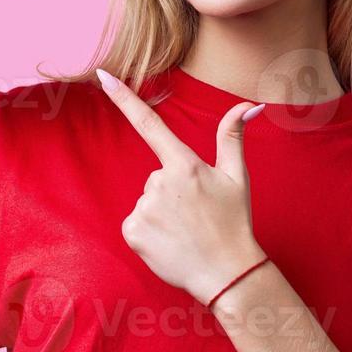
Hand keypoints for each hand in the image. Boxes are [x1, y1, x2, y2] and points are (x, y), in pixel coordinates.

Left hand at [96, 68, 268, 305]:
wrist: (227, 275)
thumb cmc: (234, 224)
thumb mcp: (237, 177)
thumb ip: (232, 136)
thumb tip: (249, 104)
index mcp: (185, 165)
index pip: (150, 124)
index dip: (124, 98)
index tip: (103, 76)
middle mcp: (160, 183)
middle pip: (157, 178)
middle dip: (173, 193)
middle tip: (196, 216)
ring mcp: (144, 208)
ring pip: (147, 202)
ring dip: (162, 215)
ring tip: (185, 233)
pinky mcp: (132, 231)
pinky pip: (136, 224)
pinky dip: (150, 233)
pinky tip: (170, 243)